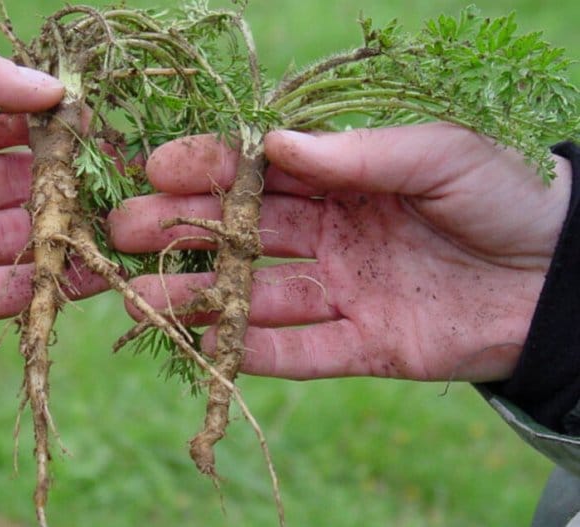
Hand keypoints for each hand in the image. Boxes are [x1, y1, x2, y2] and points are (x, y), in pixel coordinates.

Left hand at [0, 29, 105, 348]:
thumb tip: (53, 89)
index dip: (43, 129)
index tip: (98, 131)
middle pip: (5, 189)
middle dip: (59, 187)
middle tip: (120, 187)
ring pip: (4, 246)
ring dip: (57, 240)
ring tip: (116, 234)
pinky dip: (33, 290)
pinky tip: (82, 277)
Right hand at [109, 124, 571, 381]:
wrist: (564, 275)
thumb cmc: (506, 192)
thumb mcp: (439, 154)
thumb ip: (357, 156)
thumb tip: (272, 147)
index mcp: (343, 180)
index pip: (258, 172)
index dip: (206, 168)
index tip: (154, 166)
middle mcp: (331, 234)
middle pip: (241, 234)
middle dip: (181, 230)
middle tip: (121, 230)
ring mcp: (344, 290)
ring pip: (258, 295)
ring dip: (201, 297)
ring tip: (140, 295)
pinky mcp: (366, 344)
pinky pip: (304, 352)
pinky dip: (258, 353)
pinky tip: (210, 349)